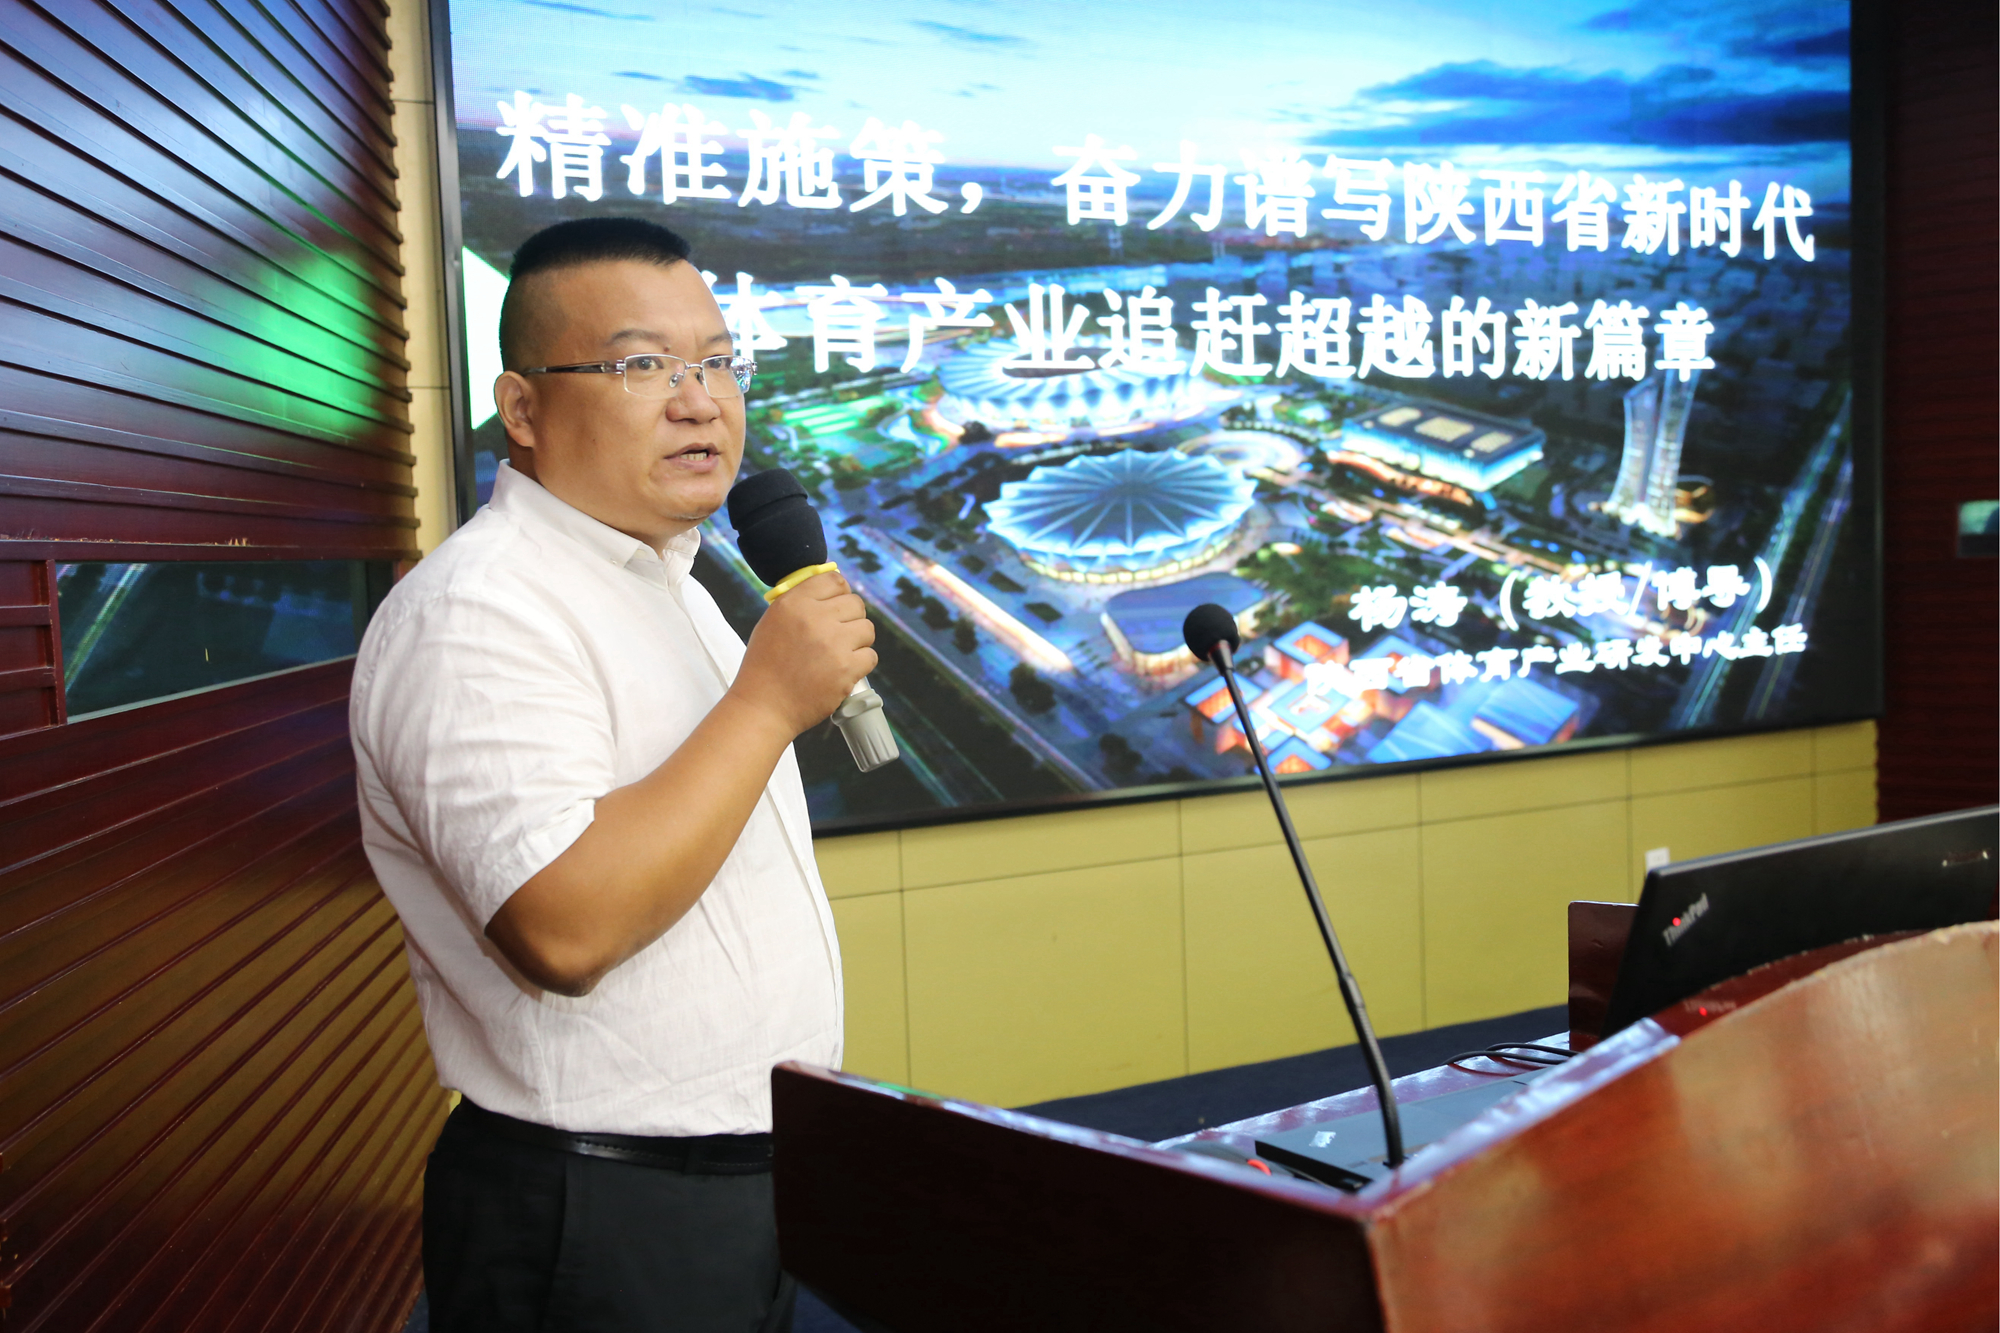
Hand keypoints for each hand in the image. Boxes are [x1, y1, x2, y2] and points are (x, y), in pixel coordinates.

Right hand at [730, 570, 877, 738]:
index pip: (834, 580)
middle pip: (856, 603)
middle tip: (838, 634)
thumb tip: (832, 593)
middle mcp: (815, 619)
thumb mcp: (773, 622)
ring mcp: (833, 644)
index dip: (839, 592)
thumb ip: (800, 603)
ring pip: (867, 629)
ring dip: (858, 641)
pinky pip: (870, 656)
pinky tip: (843, 670)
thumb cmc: (765, 666)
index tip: (837, 605)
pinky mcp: (846, 669)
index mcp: (794, 603)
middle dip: (850, 618)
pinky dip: (860, 664)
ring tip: (840, 653)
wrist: (763, 706)